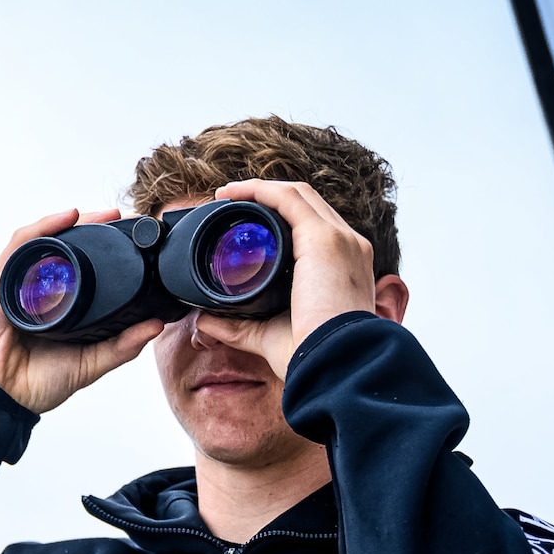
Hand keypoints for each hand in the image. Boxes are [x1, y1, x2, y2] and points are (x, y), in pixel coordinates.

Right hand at [0, 208, 165, 414]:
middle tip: (118, 218)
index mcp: (57, 304)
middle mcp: (36, 289)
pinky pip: (20, 245)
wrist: (3, 397)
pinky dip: (43, 227)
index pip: (79, 265)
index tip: (131, 238)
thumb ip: (122, 346)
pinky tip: (65, 219)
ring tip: (98, 215)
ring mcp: (16, 283)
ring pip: (43, 240)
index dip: (104, 247)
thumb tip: (155, 326)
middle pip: (62, 245)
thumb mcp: (91, 362)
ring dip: (70, 222)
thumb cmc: (36, 382)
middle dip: (91, 226)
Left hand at [189, 179, 404, 379]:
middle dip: (268, 198)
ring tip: (227, 193)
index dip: (280, 218)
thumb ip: (238, 326)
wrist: (338, 365)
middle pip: (307, 205)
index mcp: (344, 267)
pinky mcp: (325, 239)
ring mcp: (340, 239)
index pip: (314, 227)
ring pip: (298, 195)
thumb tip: (204, 321)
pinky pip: (289, 199)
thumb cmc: (313, 357)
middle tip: (230, 202)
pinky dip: (260, 190)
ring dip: (261, 189)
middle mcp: (348, 247)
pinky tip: (234, 193)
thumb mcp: (268, 336)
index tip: (246, 221)